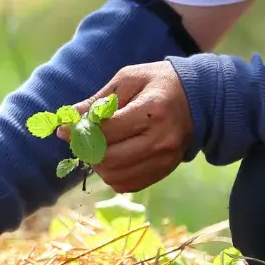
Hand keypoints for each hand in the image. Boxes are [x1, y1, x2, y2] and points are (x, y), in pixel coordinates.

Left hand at [57, 61, 194, 192]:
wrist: (200, 99)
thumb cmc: (158, 83)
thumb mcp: (127, 80)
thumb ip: (96, 102)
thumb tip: (66, 121)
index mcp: (152, 110)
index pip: (105, 131)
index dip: (78, 131)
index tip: (65, 128)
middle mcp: (161, 140)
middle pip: (107, 158)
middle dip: (86, 150)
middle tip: (82, 138)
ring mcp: (164, 160)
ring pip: (114, 176)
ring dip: (97, 164)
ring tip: (99, 146)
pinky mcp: (164, 172)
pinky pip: (126, 185)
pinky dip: (112, 174)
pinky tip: (113, 157)